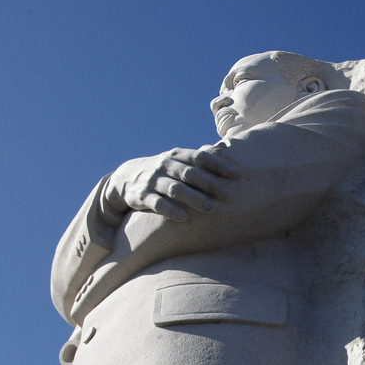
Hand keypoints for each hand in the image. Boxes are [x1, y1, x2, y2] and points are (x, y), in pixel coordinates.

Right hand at [102, 147, 236, 223]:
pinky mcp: (142, 196)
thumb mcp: (179, 160)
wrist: (127, 177)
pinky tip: (185, 218)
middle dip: (209, 183)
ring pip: (174, 189)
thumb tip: (227, 147)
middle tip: (228, 194)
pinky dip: (171, 210)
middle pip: (189, 173)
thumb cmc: (166, 171)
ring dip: (193, 198)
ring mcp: (152, 181)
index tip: (236, 174)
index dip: (218, 164)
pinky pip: (157, 203)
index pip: (199, 157)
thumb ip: (200, 157)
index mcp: (177, 156)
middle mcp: (165, 166)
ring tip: (210, 208)